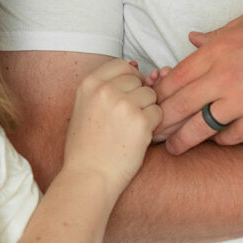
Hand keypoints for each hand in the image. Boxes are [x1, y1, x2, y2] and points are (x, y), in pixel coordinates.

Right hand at [63, 59, 161, 194]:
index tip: (127, 93)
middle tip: (126, 118)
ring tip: (130, 129)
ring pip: (150, 95)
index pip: (121, 65)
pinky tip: (137, 138)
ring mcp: (124, 104)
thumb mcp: (84, 107)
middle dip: (138, 96)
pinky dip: (153, 125)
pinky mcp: (141, 121)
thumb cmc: (86, 146)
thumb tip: (136, 66)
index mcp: (89, 84)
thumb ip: (105, 86)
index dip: (129, 78)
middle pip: (138, 80)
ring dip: (146, 110)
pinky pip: (158, 113)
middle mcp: (106, 90)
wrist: (88, 177)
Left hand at [153, 6, 242, 153]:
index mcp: (219, 50)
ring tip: (174, 148)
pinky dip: (221, 140)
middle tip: (149, 133)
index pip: (175, 78)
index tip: (147, 104)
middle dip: (161, 122)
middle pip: (180, 106)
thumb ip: (219, 35)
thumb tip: (194, 40)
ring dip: (184, 140)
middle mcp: (226, 77)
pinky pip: (232, 137)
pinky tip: (216, 140)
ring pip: (201, 128)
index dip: (157, 94)